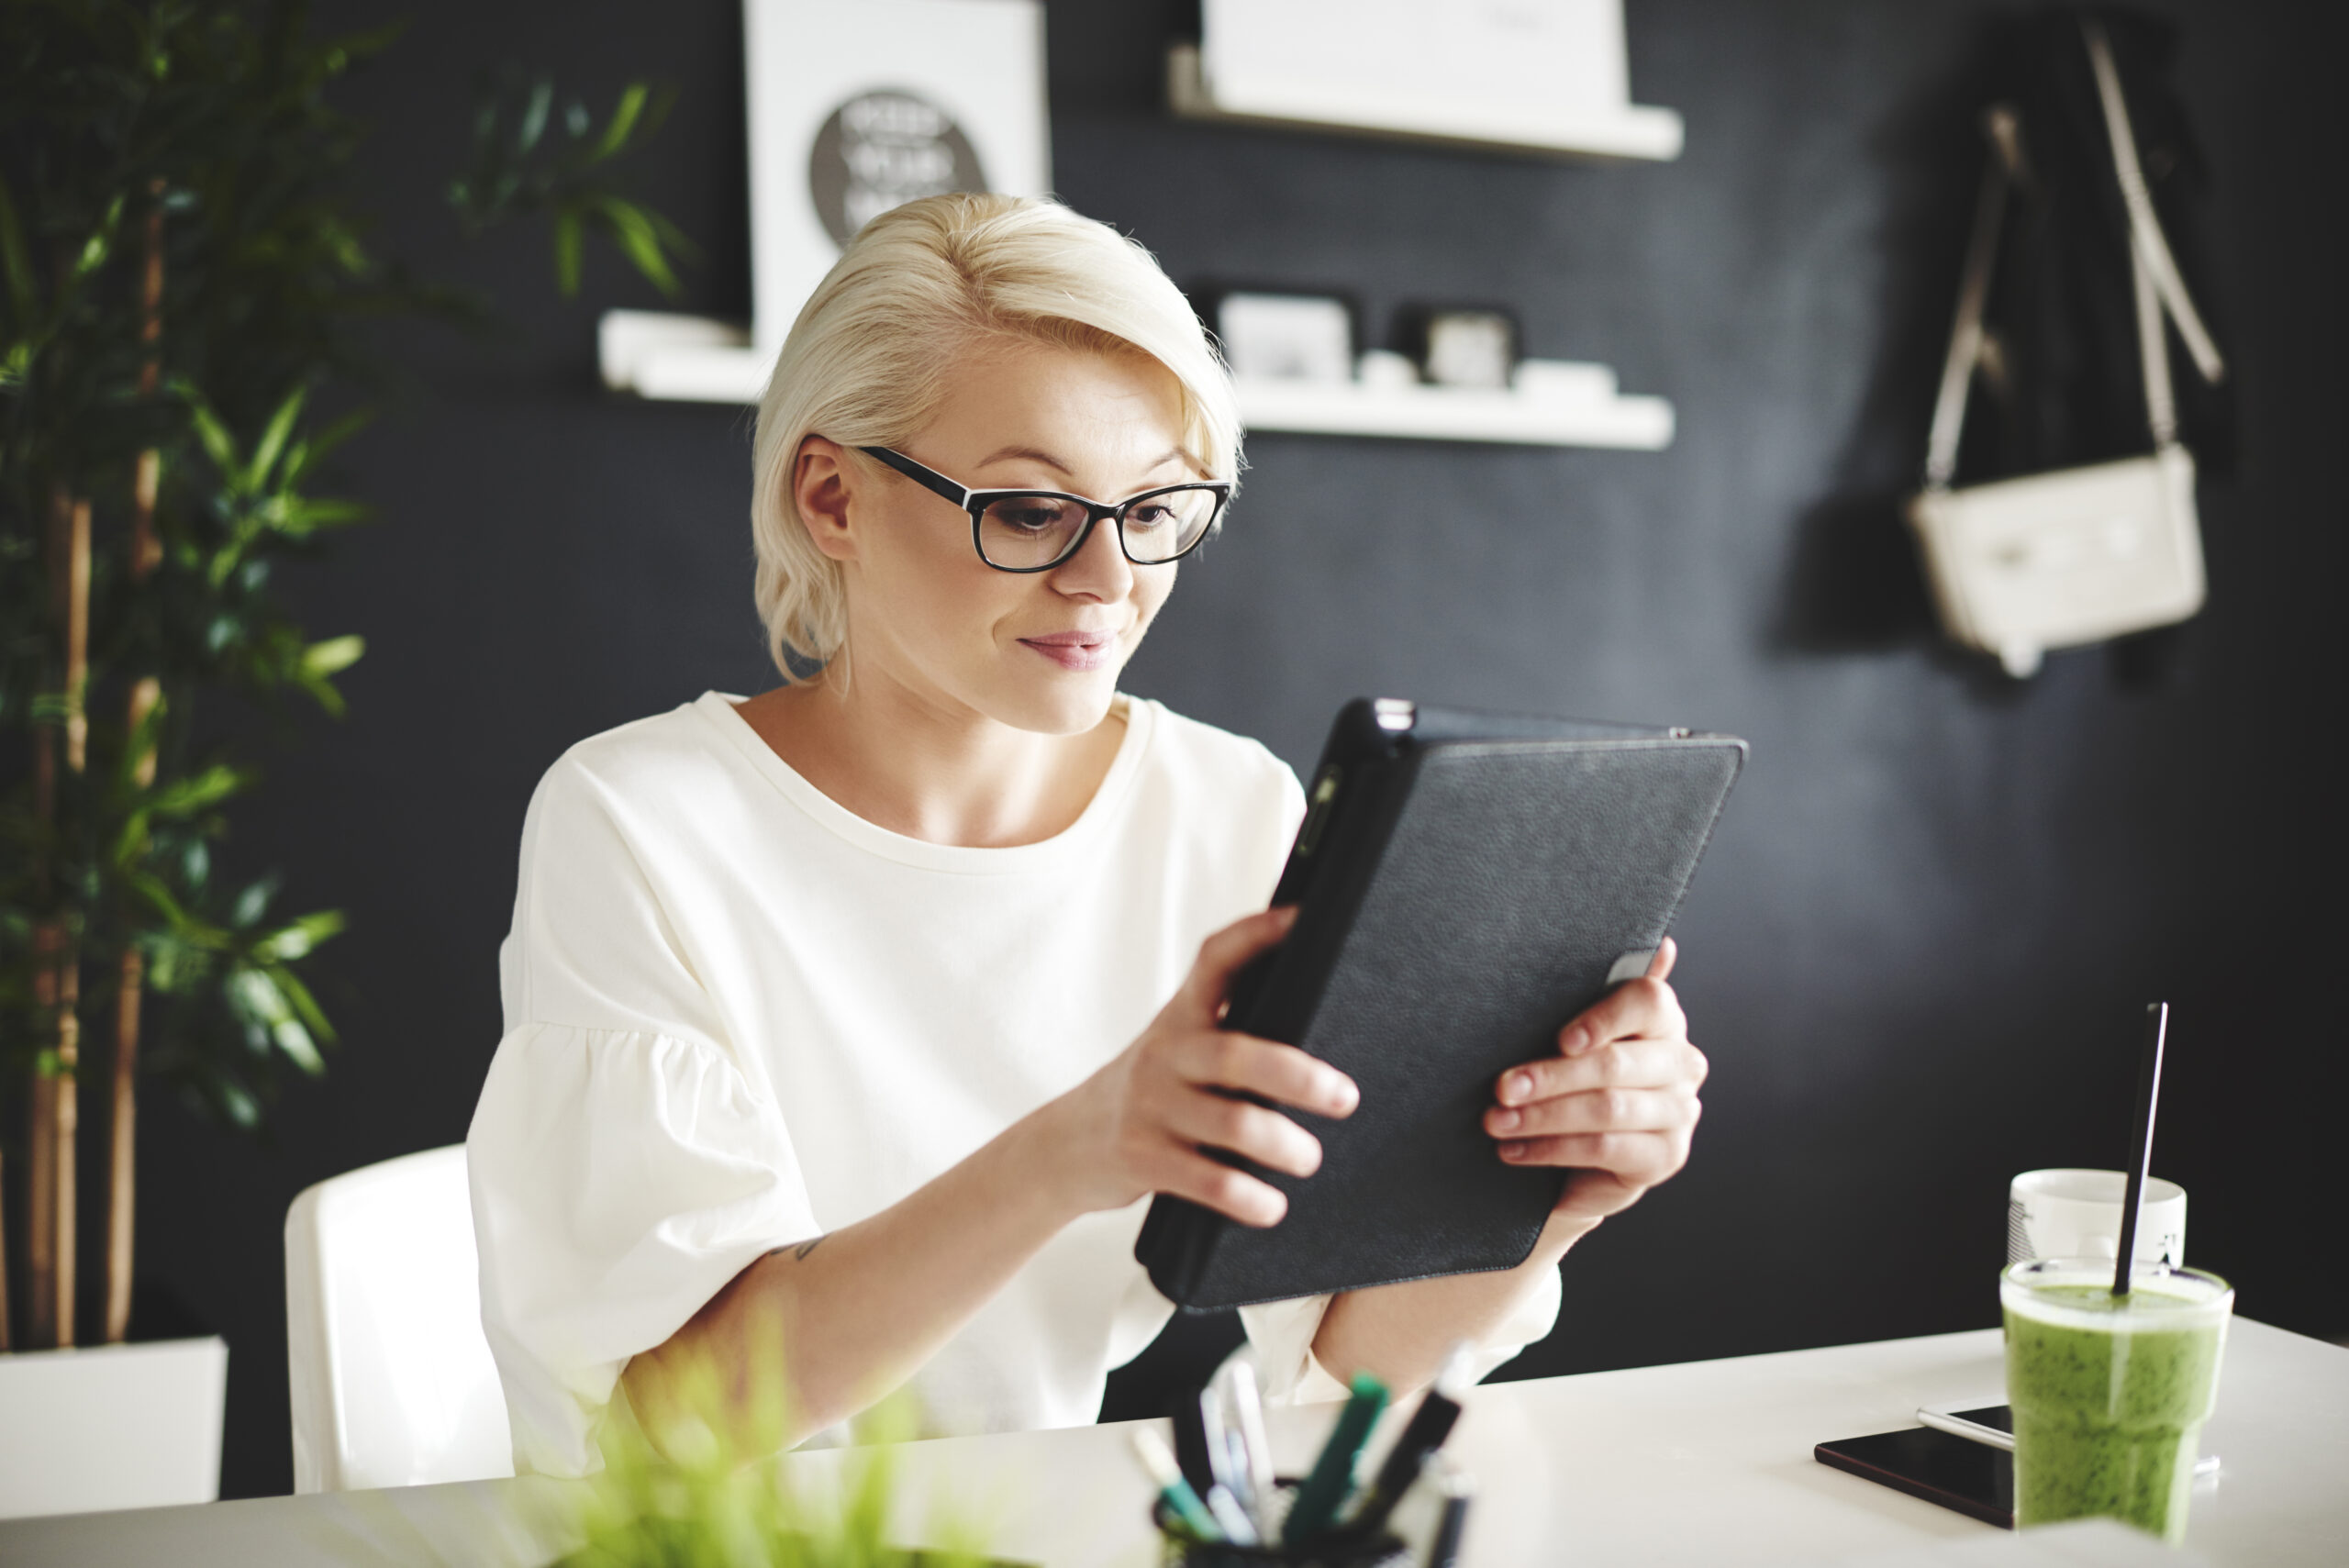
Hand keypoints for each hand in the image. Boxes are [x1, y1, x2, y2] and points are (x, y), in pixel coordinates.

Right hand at [1033, 907, 1359, 1226]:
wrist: (1065, 1145)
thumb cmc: (1149, 1094)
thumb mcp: (1176, 1050)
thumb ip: (1229, 1034)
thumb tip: (1318, 1028)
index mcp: (1180, 1018)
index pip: (1216, 960)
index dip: (1258, 935)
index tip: (1303, 919)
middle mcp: (1165, 1055)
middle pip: (1237, 1055)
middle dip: (1298, 1076)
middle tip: (1344, 1097)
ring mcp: (1150, 1108)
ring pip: (1231, 1124)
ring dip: (1282, 1145)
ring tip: (1309, 1158)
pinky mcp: (1142, 1159)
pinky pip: (1207, 1181)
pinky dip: (1248, 1197)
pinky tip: (1271, 1204)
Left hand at [1483, 939, 1705, 1226]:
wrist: (1593, 1153)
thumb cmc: (1580, 1077)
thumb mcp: (1579, 1033)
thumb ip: (1600, 990)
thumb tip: (1662, 946)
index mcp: (1663, 1021)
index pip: (1648, 1002)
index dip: (1604, 1018)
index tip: (1561, 1039)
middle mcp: (1682, 1063)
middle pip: (1615, 1064)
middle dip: (1550, 1077)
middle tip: (1501, 1088)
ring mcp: (1679, 1112)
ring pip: (1606, 1110)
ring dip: (1543, 1117)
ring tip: (1497, 1121)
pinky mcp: (1665, 1156)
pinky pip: (1604, 1149)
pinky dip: (1552, 1149)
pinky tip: (1515, 1150)